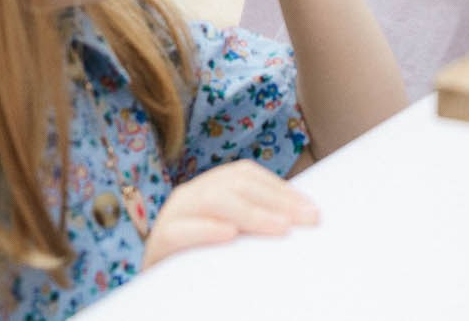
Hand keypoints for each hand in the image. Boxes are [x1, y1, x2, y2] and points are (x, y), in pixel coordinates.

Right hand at [143, 161, 316, 267]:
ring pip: (209, 200)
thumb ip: (256, 222)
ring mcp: (171, 215)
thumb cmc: (203, 260)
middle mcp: (189, 195)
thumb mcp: (233, 235)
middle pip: (233, 185)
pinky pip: (177, 231)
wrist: (159, 293)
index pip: (247, 176)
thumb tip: (304, 218)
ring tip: (279, 227)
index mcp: (208, 187)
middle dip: (274, 200)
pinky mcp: (157, 243)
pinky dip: (204, 230)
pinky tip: (229, 234)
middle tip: (303, 220)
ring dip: (249, 213)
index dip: (281, 189)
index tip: (311, 211)